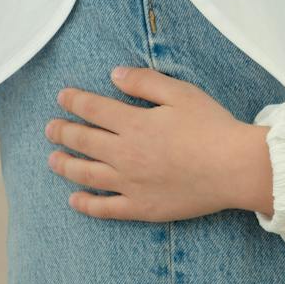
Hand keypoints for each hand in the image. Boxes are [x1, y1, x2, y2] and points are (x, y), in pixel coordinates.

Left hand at [45, 65, 274, 222]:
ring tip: (53, 160)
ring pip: (87, 174)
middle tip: (51, 128)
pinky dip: (86, 204)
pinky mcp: (141, 207)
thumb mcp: (181, 93)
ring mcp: (130, 184)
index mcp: (134, 124)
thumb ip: (144, 82)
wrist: (234, 169)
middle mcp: (125, 154)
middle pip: (84, 141)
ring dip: (65, 165)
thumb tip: (114, 75)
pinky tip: (74, 199)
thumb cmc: (211, 127)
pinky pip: (106, 208)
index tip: (62, 97)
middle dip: (63, 132)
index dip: (74, 101)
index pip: (93, 109)